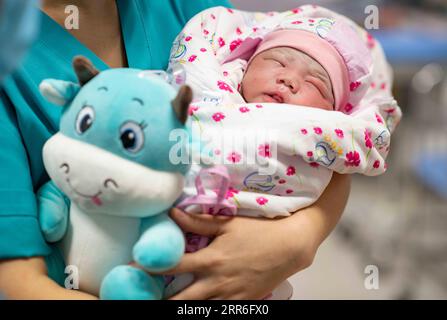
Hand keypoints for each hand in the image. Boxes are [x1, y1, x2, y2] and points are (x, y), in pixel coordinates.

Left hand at [152, 208, 319, 299]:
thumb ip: (198, 221)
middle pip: (180, 301)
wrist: (290, 247)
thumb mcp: (228, 224)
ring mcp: (230, 297)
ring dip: (181, 308)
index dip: (149, 267)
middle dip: (160, 302)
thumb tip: (172, 213)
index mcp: (211, 261)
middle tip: (141, 297)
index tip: (131, 268)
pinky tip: (196, 307)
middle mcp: (216, 283)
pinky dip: (206, 311)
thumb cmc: (258, 232)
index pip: (173, 266)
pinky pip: (220, 313)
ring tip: (163, 303)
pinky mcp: (242, 304)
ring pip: (199, 312)